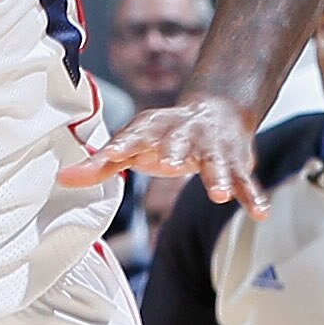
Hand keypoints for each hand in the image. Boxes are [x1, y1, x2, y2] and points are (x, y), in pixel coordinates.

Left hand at [58, 94, 267, 216]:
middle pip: (178, 143)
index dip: (122, 146)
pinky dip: (253, 196)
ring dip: (219, 177)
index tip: (112, 155)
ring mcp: (212, 150)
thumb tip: (62, 179)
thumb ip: (100, 165)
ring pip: (216, 163)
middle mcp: (183, 135)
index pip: (133, 138)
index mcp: (153, 129)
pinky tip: (261, 213)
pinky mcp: (234, 164)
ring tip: (220, 196)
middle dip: (175, 151)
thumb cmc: (161, 136)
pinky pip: (245, 182)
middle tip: (171, 163)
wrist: (214, 111)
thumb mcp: (131, 146)